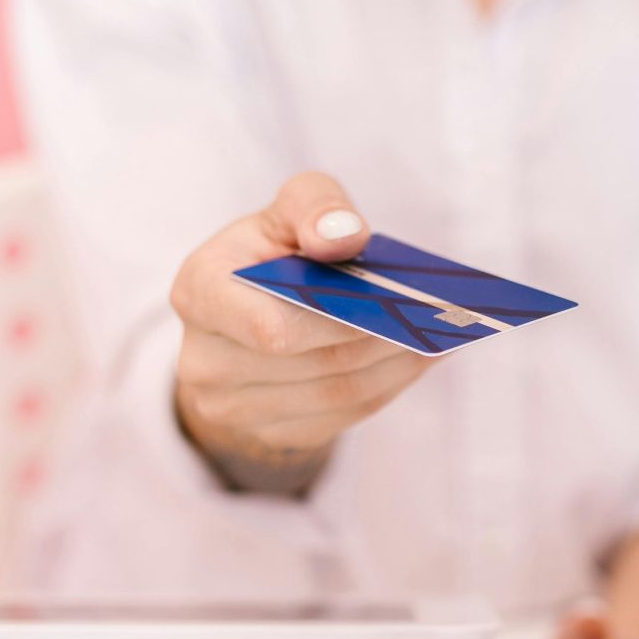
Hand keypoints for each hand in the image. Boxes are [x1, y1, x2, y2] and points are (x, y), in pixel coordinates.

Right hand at [170, 172, 431, 493]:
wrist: (243, 314)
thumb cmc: (269, 252)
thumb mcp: (288, 208)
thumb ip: (316, 206)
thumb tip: (344, 236)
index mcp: (199, 292)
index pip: (270, 327)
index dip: (337, 318)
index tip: (391, 298)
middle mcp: (204, 362)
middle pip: (316, 361)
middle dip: (382, 338)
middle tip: (436, 318)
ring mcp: (232, 408)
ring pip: (336, 394)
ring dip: (395, 367)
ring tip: (439, 336)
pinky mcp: (270, 432)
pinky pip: (341, 418)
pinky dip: (387, 386)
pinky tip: (418, 359)